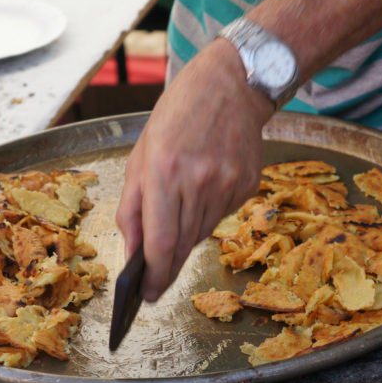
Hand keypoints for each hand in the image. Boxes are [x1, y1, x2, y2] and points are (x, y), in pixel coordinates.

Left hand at [116, 39, 274, 301]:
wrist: (231, 86)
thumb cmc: (178, 115)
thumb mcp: (141, 154)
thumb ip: (133, 206)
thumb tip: (133, 252)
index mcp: (165, 171)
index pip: (160, 242)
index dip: (153, 276)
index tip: (146, 296)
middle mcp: (199, 181)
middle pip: (182, 245)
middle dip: (166, 267)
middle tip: (156, 282)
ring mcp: (228, 185)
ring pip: (201, 234)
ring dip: (185, 237)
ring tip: (179, 213)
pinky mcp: (248, 185)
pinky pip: (221, 216)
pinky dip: (206, 215)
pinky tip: (203, 190)